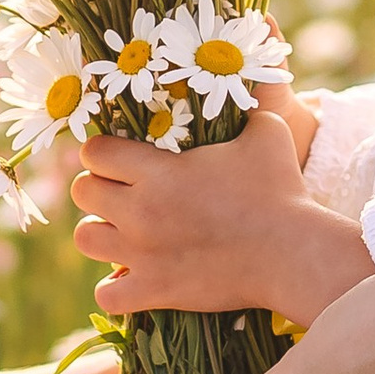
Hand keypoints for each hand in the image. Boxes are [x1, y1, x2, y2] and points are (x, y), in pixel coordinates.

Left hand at [73, 84, 366, 324]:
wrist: (292, 254)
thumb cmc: (281, 189)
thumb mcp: (266, 131)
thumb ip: (248, 105)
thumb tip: (247, 79)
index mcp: (157, 170)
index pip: (94, 152)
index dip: (102, 150)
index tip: (119, 155)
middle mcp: (139, 211)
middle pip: (82, 192)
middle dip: (98, 188)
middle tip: (122, 191)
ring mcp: (142, 254)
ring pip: (85, 239)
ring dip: (101, 232)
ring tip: (122, 231)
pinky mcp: (155, 290)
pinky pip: (106, 294)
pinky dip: (114, 286)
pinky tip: (132, 276)